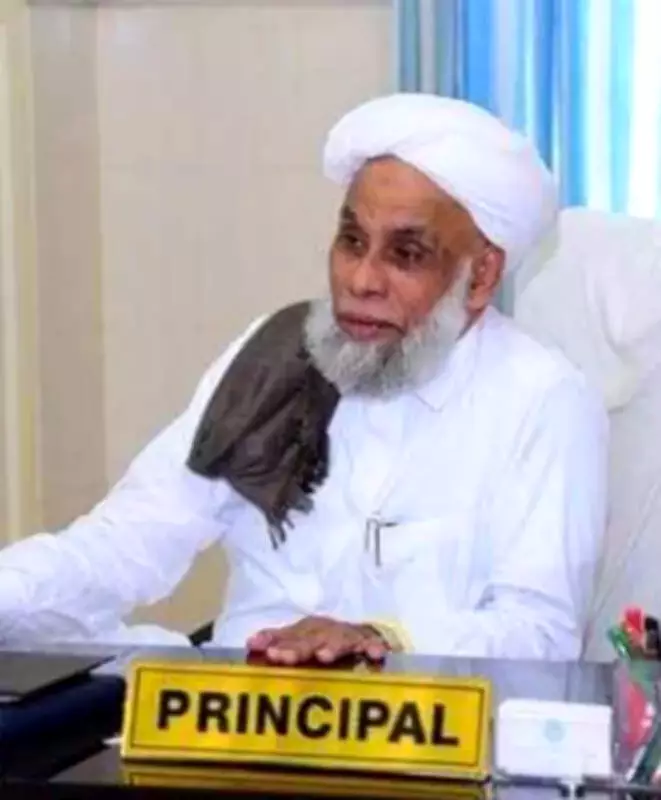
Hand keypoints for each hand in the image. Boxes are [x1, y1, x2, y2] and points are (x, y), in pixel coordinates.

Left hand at [246, 616, 387, 664]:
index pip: (288, 634)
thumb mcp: (302, 638)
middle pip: (310, 637)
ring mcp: (347, 636)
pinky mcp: (369, 643)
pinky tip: (375, 654)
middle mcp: (326, 630)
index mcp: (308, 629)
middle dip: (296, 647)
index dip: (274, 639)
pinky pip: (372, 644)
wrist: (364, 632)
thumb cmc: (325, 638)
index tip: (259, 648)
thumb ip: (278, 640)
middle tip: (280, 656)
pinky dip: (374, 647)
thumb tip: (250, 643)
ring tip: (323, 656)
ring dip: (332, 646)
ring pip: (339, 639)